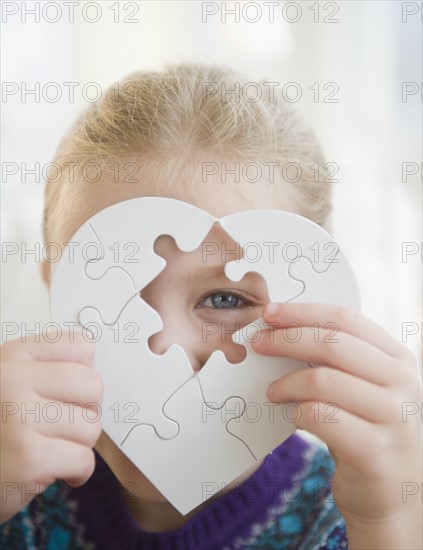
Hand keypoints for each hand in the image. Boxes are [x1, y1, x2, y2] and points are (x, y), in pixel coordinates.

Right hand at [1, 332, 102, 522]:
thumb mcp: (6, 382)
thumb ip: (43, 371)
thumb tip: (93, 377)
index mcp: (13, 356)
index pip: (81, 346)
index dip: (84, 375)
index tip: (72, 394)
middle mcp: (13, 380)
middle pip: (93, 385)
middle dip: (88, 411)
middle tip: (68, 426)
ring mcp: (20, 417)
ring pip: (91, 426)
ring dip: (79, 445)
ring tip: (53, 450)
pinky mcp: (29, 458)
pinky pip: (83, 460)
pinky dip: (77, 472)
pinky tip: (55, 471)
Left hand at [253, 302, 421, 548]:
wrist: (392, 497)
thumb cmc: (366, 433)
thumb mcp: (361, 388)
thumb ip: (336, 360)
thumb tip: (280, 329)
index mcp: (398, 359)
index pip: (346, 319)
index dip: (303, 312)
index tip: (269, 313)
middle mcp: (403, 383)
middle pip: (333, 343)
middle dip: (286, 338)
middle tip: (258, 343)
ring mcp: (395, 418)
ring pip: (323, 380)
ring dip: (287, 382)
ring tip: (272, 391)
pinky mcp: (376, 452)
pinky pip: (321, 418)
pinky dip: (297, 413)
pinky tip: (291, 416)